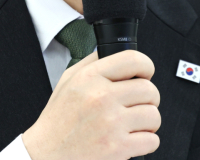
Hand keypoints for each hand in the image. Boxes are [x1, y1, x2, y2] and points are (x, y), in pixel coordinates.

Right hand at [22, 50, 160, 159]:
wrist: (46, 155)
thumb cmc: (57, 121)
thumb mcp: (67, 81)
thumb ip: (92, 62)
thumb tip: (113, 51)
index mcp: (90, 78)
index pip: (133, 60)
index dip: (146, 67)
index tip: (146, 75)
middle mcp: (101, 97)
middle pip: (149, 89)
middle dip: (150, 98)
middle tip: (139, 105)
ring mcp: (111, 123)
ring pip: (154, 115)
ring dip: (149, 122)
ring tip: (135, 124)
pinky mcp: (118, 147)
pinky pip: (152, 140)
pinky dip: (146, 141)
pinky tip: (132, 140)